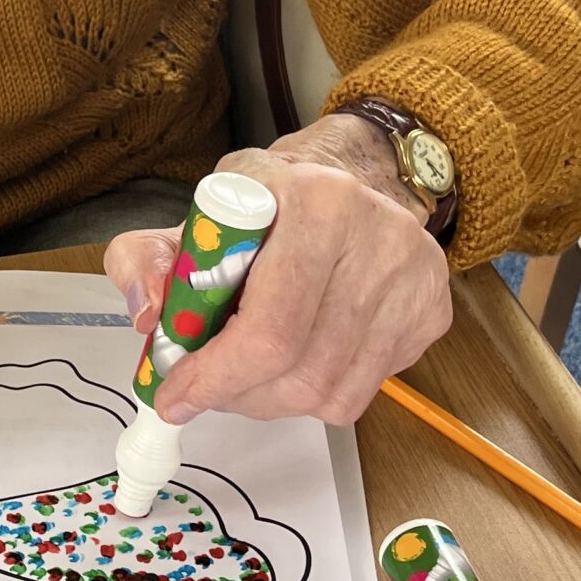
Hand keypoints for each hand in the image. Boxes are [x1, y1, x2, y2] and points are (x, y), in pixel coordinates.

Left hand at [103, 115, 452, 428]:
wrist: (355, 178)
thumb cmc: (271, 203)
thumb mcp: (200, 210)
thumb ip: (148, 256)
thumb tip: (147, 318)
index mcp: (318, 202)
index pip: (269, 328)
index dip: (216, 376)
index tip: (175, 396)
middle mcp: (381, 239)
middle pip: (302, 372)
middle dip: (239, 397)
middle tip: (207, 392)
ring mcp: (416, 280)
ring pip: (333, 393)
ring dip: (275, 402)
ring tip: (247, 378)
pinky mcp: (433, 313)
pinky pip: (363, 391)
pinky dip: (316, 394)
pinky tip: (295, 361)